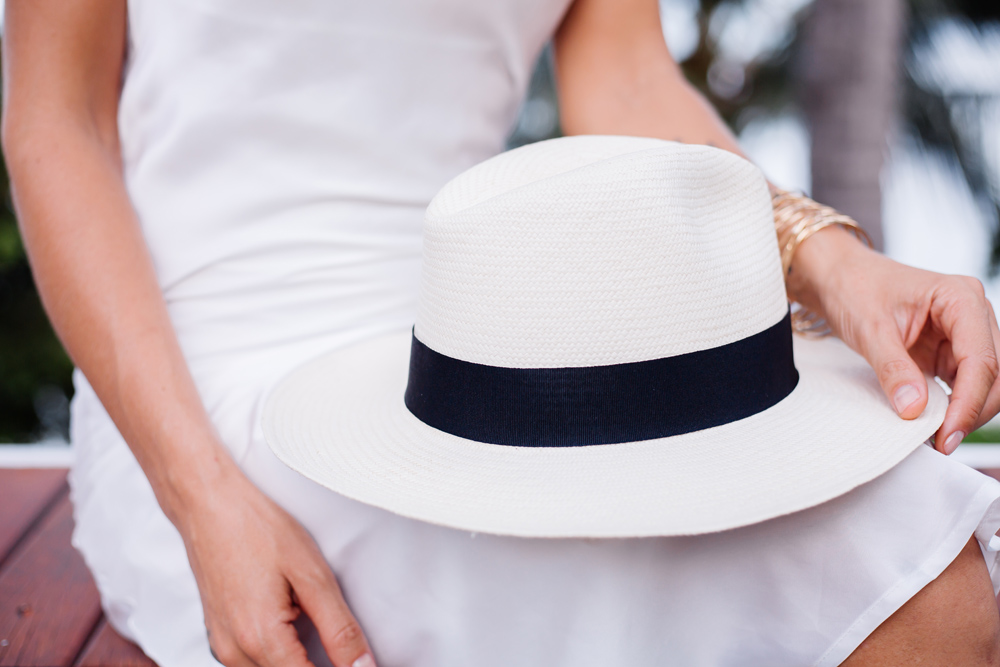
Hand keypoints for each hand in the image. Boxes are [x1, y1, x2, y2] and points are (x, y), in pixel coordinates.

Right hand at [174, 465, 375, 666]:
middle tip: (339, 639)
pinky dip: (280, 654)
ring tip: (310, 619)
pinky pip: (254, 663)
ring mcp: (223, 648)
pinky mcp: (220, 638)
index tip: (359, 662)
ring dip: (298, 661)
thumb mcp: (312, 576)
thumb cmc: (257, 529)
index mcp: (260, 640)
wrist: (208, 505)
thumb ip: (340, 629)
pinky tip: (292, 623)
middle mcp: (235, 653)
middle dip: (319, 664)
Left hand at [790, 227, 999, 453]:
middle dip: (973, 411)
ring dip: (967, 411)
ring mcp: (964, 333)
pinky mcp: (951, 351)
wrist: (837, 278)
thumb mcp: (869, 329)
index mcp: (960, 298)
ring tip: (937, 439)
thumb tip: (914, 411)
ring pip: (986, 382)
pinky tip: (934, 425)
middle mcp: (972, 314)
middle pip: (994, 373)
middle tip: (943, 444)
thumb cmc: (854, 289)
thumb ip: (893, 369)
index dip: (969, 402)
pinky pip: (964, 384)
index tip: (948, 434)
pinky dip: (954, 406)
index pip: (981, 359)